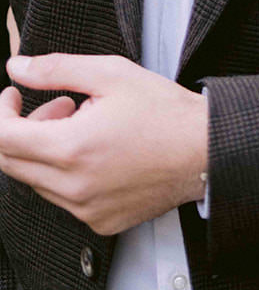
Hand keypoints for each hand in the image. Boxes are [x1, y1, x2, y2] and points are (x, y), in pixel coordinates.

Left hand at [0, 53, 207, 235]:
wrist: (207, 150)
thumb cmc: (166, 112)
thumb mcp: (111, 74)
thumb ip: (56, 69)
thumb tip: (17, 68)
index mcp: (71, 148)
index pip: (3, 138)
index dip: (1, 112)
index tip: (14, 96)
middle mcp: (72, 187)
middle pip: (12, 162)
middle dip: (24, 128)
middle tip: (59, 106)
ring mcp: (85, 209)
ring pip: (37, 181)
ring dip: (46, 150)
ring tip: (86, 125)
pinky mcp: (100, 221)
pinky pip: (64, 199)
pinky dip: (68, 174)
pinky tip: (99, 153)